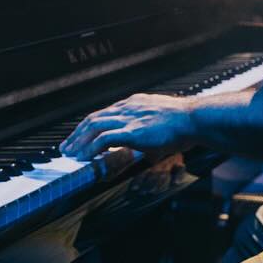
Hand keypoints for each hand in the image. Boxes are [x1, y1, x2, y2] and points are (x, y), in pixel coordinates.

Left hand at [59, 92, 193, 162]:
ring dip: (79, 142)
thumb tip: (146, 147)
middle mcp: (128, 107)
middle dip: (77, 134)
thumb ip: (149, 131)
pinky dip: (91, 148)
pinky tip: (85, 158)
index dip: (89, 126)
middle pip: (93, 118)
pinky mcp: (132, 130)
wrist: (195, 119)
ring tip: (70, 154)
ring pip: (94, 126)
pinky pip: (103, 139)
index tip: (81, 137)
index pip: (104, 113)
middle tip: (67, 147)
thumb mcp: (161, 124)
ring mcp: (129, 118)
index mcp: (134, 103)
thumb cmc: (185, 124)